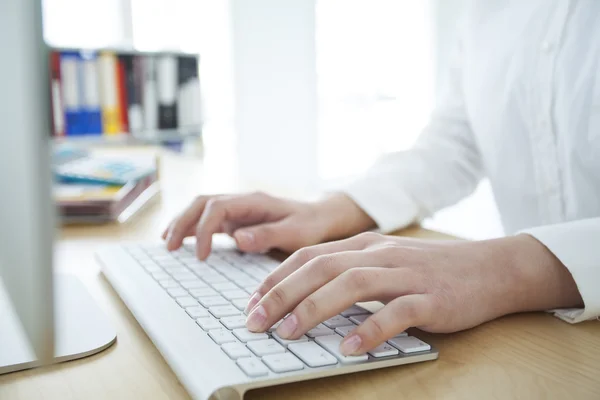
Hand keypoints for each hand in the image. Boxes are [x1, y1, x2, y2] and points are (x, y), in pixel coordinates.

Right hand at [162, 192, 374, 258]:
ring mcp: (238, 210)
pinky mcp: (237, 220)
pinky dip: (193, 229)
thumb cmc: (310, 225)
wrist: (321, 218)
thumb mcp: (295, 233)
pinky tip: (182, 243)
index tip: (202, 257)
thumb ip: (268, 235)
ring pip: (201, 209)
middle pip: (202, 203)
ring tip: (167, 244)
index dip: (205, 230)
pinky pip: (209, 220)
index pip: (217, 207)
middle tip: (170, 247)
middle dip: (183, 222)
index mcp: (254, 201)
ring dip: (183, 223)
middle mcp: (242, 202)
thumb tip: (238, 238)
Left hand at [244, 232, 582, 355]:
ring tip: (288, 333)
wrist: (491, 269)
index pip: (310, 255)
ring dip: (314, 309)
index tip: (251, 302)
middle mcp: (380, 254)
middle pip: (322, 267)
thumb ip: (351, 271)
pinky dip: (370, 330)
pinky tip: (349, 348)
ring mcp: (407, 275)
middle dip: (282, 294)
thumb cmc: (431, 270)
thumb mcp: (386, 261)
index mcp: (365, 245)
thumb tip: (307, 296)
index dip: (276, 278)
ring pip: (352, 285)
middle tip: (254, 321)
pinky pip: (397, 313)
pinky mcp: (432, 299)